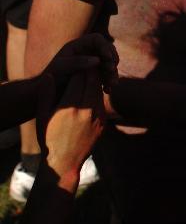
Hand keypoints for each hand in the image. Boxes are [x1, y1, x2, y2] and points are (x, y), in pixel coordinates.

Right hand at [38, 68, 103, 182]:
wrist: (65, 161)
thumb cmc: (48, 138)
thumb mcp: (42, 116)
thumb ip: (46, 95)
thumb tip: (50, 76)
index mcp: (70, 106)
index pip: (79, 78)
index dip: (78, 67)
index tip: (77, 62)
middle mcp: (87, 110)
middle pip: (93, 81)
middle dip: (90, 70)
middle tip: (87, 62)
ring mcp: (98, 116)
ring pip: (100, 90)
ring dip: (96, 81)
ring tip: (91, 73)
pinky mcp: (104, 122)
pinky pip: (102, 102)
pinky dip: (97, 93)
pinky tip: (92, 90)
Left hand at [43, 34, 117, 93]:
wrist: (47, 93)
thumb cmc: (50, 78)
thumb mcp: (60, 68)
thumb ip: (76, 62)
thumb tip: (97, 60)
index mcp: (78, 46)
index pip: (97, 39)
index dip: (104, 46)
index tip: (108, 58)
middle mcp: (87, 53)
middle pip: (107, 50)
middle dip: (112, 60)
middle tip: (111, 71)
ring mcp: (93, 64)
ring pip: (110, 64)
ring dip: (113, 73)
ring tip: (111, 84)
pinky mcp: (96, 75)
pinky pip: (107, 76)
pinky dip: (109, 82)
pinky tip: (107, 90)